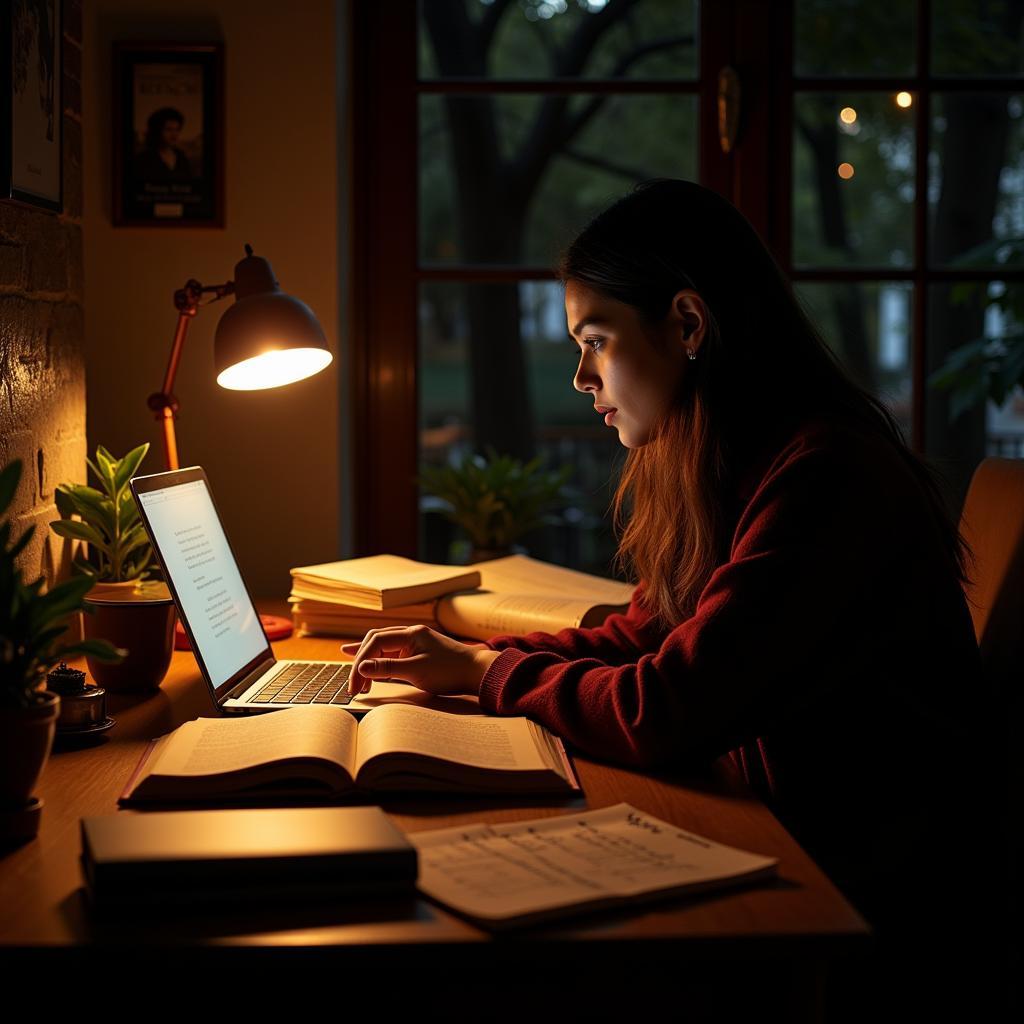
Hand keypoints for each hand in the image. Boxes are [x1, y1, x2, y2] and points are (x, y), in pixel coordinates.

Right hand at [340, 625, 499, 696]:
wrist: (477, 672)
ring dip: (369, 662)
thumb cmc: (450, 671)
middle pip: (376, 642)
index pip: (376, 642)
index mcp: (411, 633)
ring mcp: (415, 643)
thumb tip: (361, 667)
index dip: (361, 661)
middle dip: (362, 662)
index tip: (355, 683)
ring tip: (354, 678)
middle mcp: (411, 634)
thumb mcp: (417, 671)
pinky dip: (379, 662)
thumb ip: (388, 668)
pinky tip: (366, 665)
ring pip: (383, 648)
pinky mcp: (418, 653)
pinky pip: (392, 655)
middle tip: (352, 684)